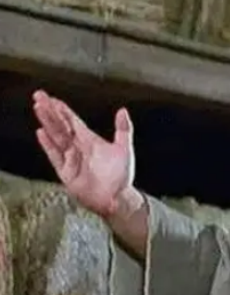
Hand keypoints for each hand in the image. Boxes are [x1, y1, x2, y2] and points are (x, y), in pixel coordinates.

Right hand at [32, 90, 135, 217]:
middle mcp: (79, 148)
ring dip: (48, 122)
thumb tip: (122, 110)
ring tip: (39, 108)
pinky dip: (49, 144)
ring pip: (57, 136)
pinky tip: (41, 133)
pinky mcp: (66, 172)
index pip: (73, 121)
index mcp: (90, 141)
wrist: (118, 197)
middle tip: (39, 96)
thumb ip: (123, 129)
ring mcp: (71, 159)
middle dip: (51, 111)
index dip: (63, 110)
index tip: (53, 98)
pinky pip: (56, 156)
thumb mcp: (124, 149)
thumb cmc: (122, 175)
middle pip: (62, 125)